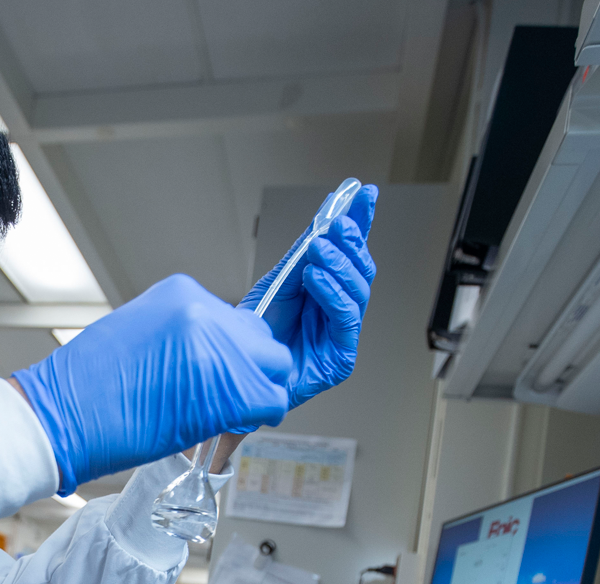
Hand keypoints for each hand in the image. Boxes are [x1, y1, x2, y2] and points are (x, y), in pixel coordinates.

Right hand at [13, 275, 290, 493]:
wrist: (61, 415)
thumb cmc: (85, 386)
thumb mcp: (139, 332)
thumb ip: (183, 335)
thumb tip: (212, 356)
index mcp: (182, 292)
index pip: (235, 321)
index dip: (232, 353)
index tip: (217, 374)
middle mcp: (205, 311)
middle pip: (261, 340)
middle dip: (251, 370)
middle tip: (226, 395)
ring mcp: (219, 348)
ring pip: (274, 369)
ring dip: (257, 393)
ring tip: (222, 412)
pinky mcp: (229, 388)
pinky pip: (270, 401)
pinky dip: (258, 416)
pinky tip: (229, 425)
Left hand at [240, 185, 377, 408]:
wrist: (236, 371)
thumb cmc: (255, 335)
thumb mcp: (277, 283)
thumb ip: (302, 256)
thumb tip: (322, 222)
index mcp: (327, 290)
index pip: (350, 252)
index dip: (360, 223)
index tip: (363, 194)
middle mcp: (339, 310)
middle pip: (360, 270)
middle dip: (352, 242)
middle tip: (338, 222)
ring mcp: (342, 334)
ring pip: (357, 291)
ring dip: (339, 264)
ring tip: (320, 248)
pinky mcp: (340, 357)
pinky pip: (345, 318)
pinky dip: (331, 293)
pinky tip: (316, 278)